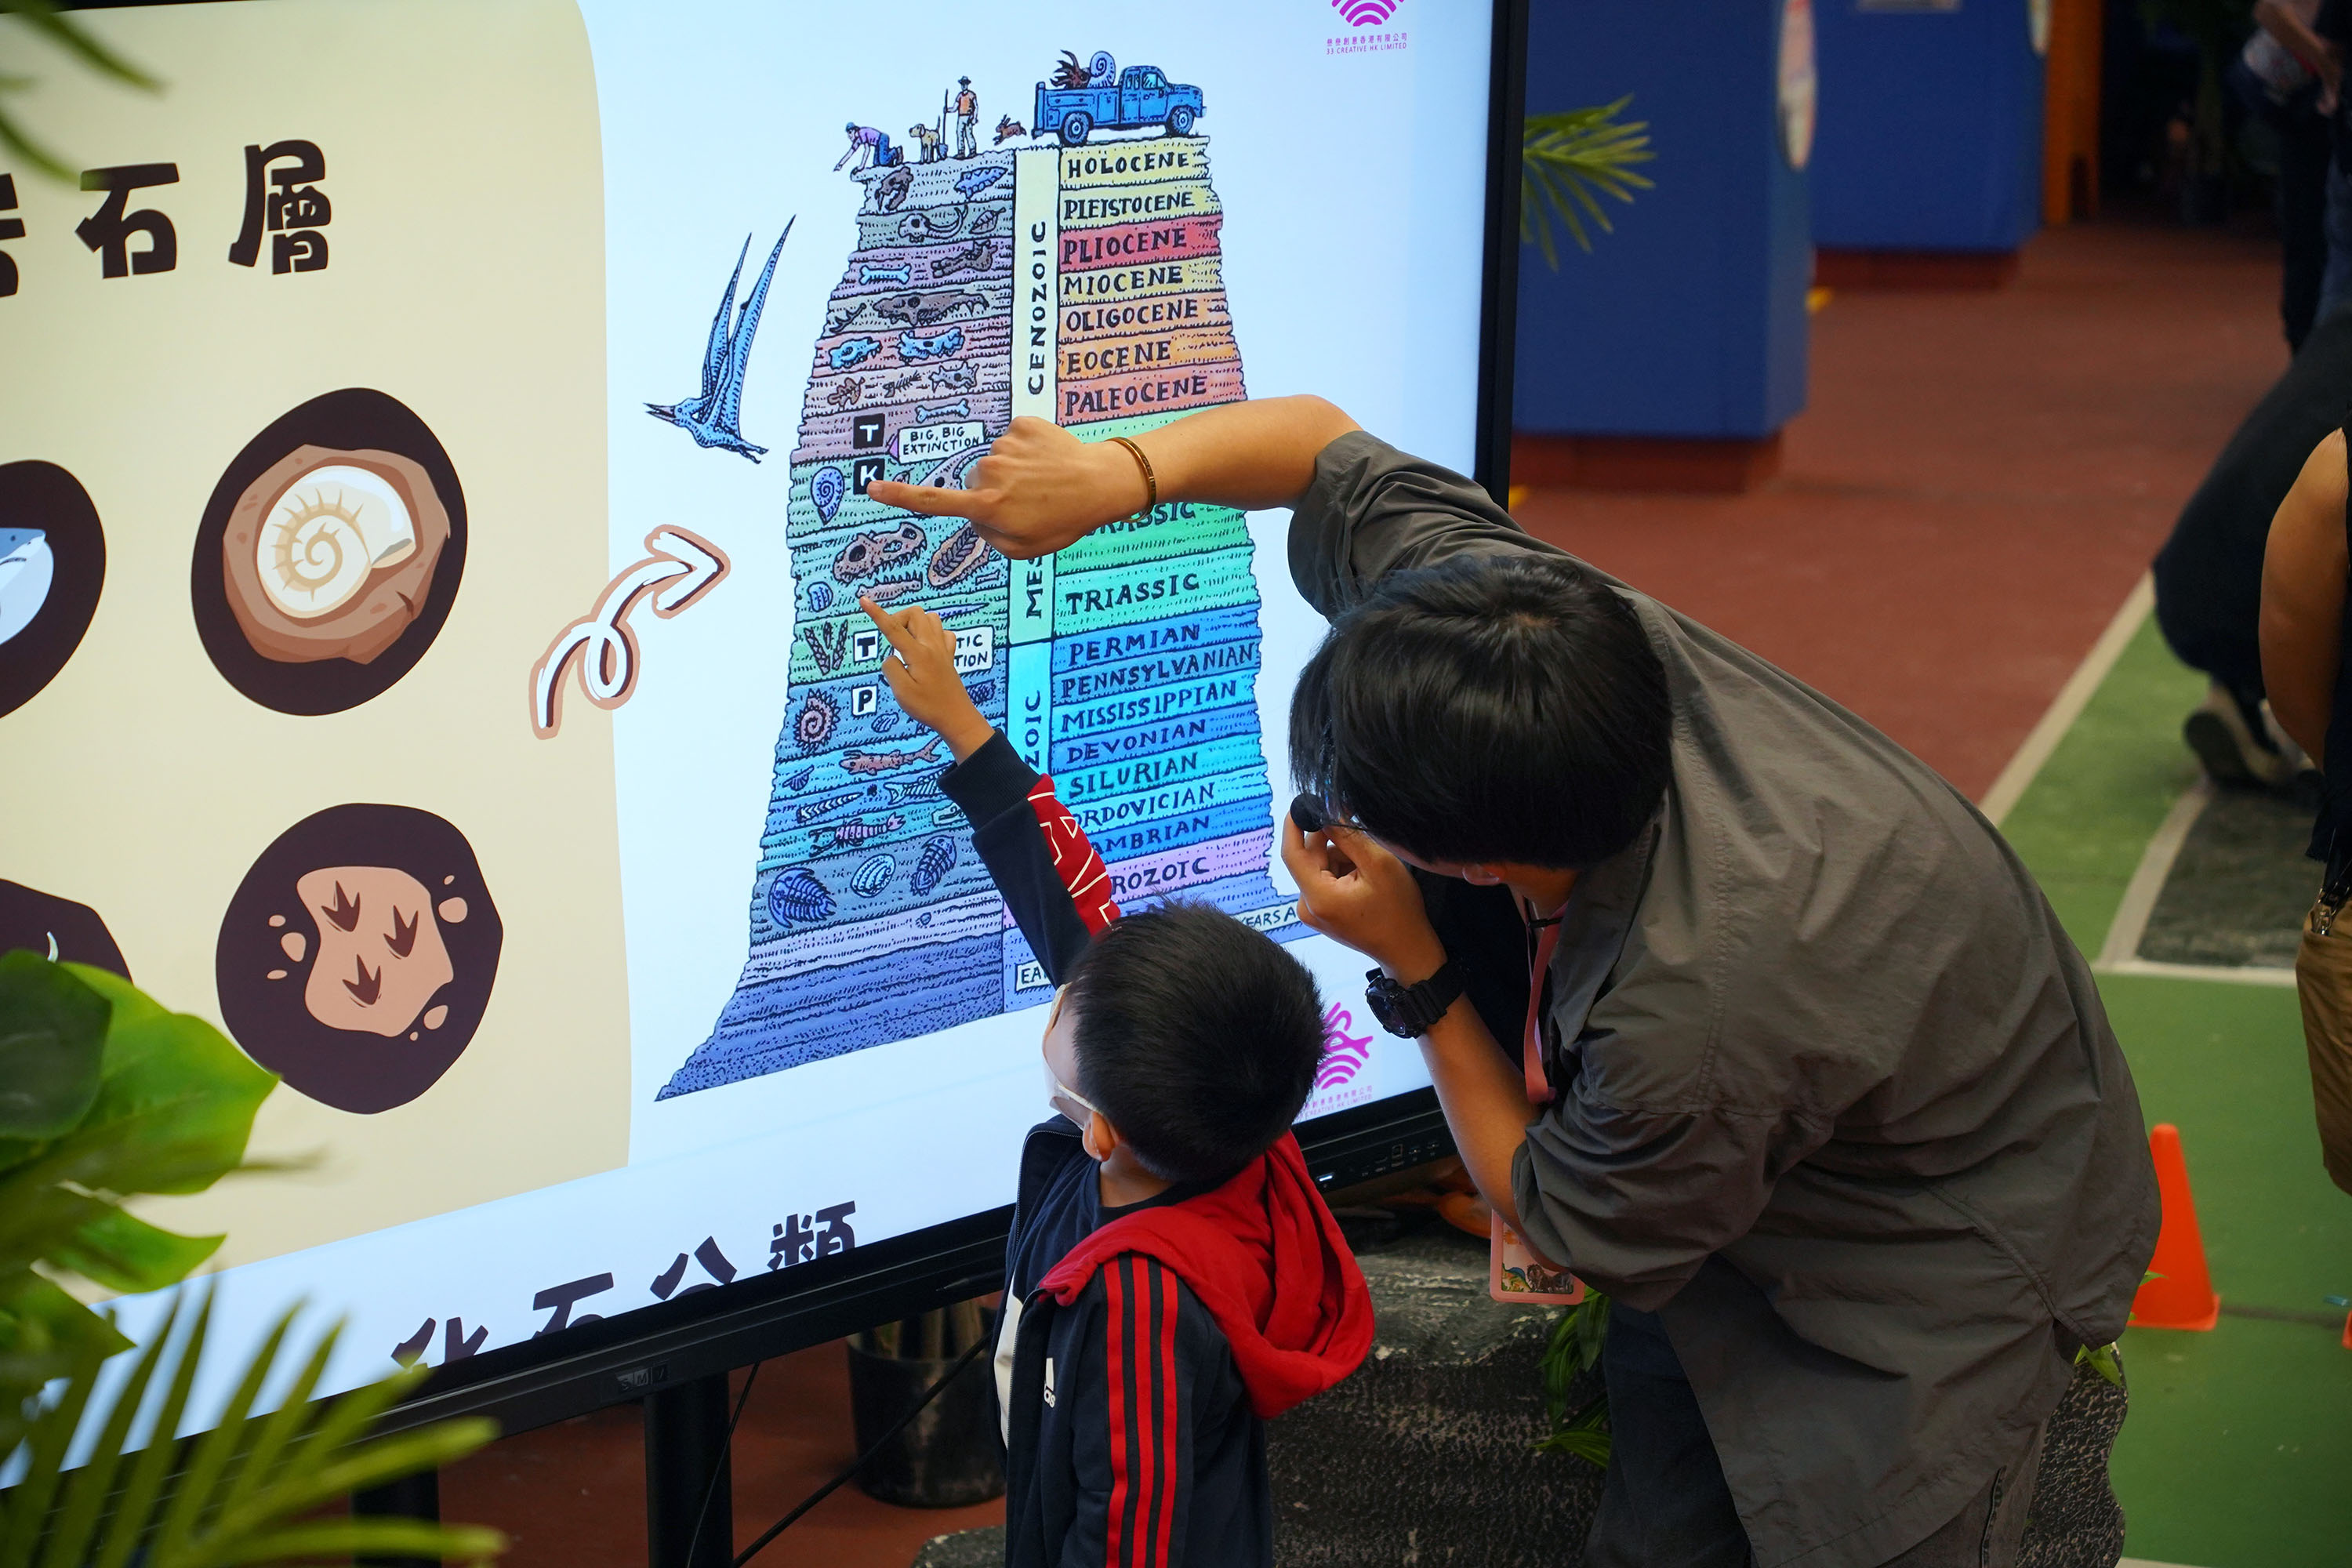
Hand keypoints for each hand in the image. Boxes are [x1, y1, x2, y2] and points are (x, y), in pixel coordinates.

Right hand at [858, 596, 995, 759]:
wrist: (957, 717)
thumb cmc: (928, 708)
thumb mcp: (902, 692)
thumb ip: (891, 669)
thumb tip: (891, 656)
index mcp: (918, 654)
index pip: (893, 629)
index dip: (876, 613)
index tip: (863, 600)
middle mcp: (932, 646)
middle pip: (914, 613)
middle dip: (898, 619)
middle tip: (891, 642)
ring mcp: (943, 649)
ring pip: (930, 618)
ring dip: (915, 624)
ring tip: (907, 643)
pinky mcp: (949, 656)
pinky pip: (942, 632)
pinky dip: (932, 633)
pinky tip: (925, 647)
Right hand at [865, 417, 1145, 559]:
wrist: (1103, 483)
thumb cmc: (1065, 521)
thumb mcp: (1024, 548)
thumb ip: (989, 537)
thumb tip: (976, 514)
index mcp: (988, 507)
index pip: (935, 503)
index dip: (901, 497)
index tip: (872, 488)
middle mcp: (990, 473)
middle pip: (973, 481)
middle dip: (993, 492)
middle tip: (1031, 501)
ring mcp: (1005, 445)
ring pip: (995, 460)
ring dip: (1015, 471)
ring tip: (1046, 482)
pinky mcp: (1022, 424)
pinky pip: (1014, 438)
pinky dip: (1029, 448)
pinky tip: (1050, 460)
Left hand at [1279, 815, 1446, 981]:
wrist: (1407, 950)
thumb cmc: (1399, 911)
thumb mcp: (1378, 865)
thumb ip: (1348, 837)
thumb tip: (1325, 811)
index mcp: (1318, 897)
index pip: (1292, 853)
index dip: (1294, 824)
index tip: (1303, 801)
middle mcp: (1308, 907)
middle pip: (1310, 859)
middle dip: (1333, 843)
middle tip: (1363, 841)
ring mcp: (1314, 912)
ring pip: (1320, 867)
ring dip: (1341, 858)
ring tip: (1370, 869)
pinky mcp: (1322, 914)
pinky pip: (1325, 880)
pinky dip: (1342, 871)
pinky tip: (1365, 879)